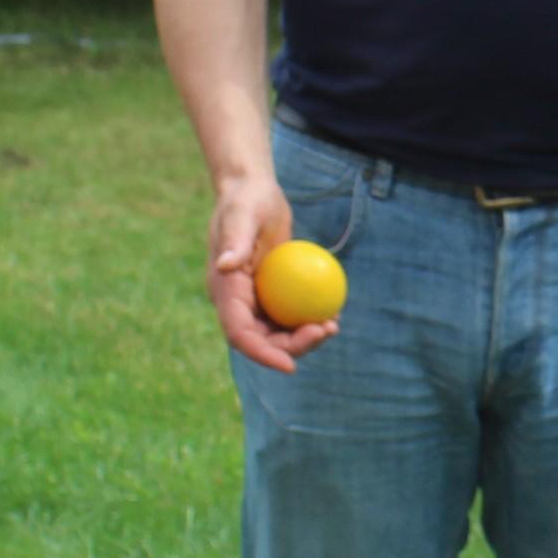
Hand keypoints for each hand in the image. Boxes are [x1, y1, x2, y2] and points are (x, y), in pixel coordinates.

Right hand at [205, 176, 338, 372]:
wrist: (255, 192)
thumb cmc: (247, 199)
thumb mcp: (242, 215)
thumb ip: (234, 240)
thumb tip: (226, 267)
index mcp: (224, 291)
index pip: (239, 334)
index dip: (262, 354)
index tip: (290, 365)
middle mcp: (236, 301)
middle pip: (262, 340)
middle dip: (293, 347)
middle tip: (326, 330)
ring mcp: (253, 299)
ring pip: (278, 333)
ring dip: (305, 337)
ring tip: (333, 323)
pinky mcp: (271, 292)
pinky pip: (290, 315)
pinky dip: (309, 319)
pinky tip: (334, 313)